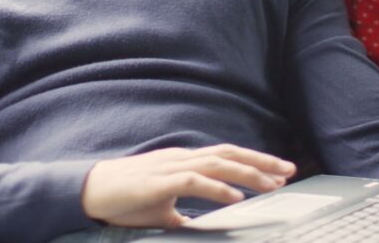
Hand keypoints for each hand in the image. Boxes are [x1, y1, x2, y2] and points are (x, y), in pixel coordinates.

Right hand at [81, 144, 296, 227]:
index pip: (227, 156)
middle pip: (230, 154)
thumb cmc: (124, 199)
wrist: (89, 191)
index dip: (255, 161)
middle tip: (289, 171)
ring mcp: (171, 166)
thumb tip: (198, 223)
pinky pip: (194, 181)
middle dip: (262, 162)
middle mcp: (183, 157)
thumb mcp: (162, 206)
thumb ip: (183, 209)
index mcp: (185, 161)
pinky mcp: (159, 181)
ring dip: (248, 174)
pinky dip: (218, 188)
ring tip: (271, 184)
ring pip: (218, 164)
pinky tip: (236, 197)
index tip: (280, 170)